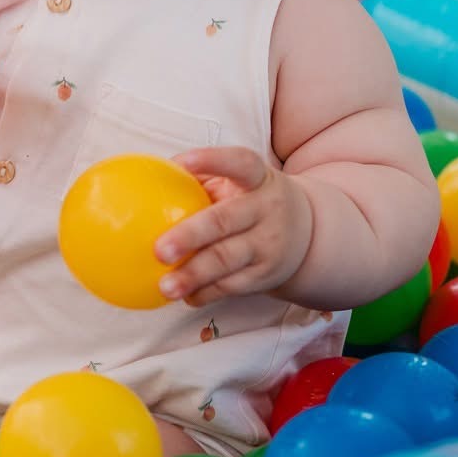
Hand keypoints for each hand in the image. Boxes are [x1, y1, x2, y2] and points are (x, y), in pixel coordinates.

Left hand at [156, 149, 312, 305]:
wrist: (309, 233)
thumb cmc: (251, 200)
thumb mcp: (239, 181)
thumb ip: (201, 178)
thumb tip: (148, 176)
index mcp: (258, 179)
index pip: (240, 163)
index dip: (213, 160)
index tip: (182, 163)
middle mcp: (266, 210)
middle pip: (225, 221)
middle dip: (191, 236)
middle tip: (159, 250)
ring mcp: (268, 244)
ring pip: (226, 260)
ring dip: (193, 275)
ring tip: (165, 286)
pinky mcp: (266, 274)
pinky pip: (231, 286)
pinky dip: (205, 293)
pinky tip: (184, 296)